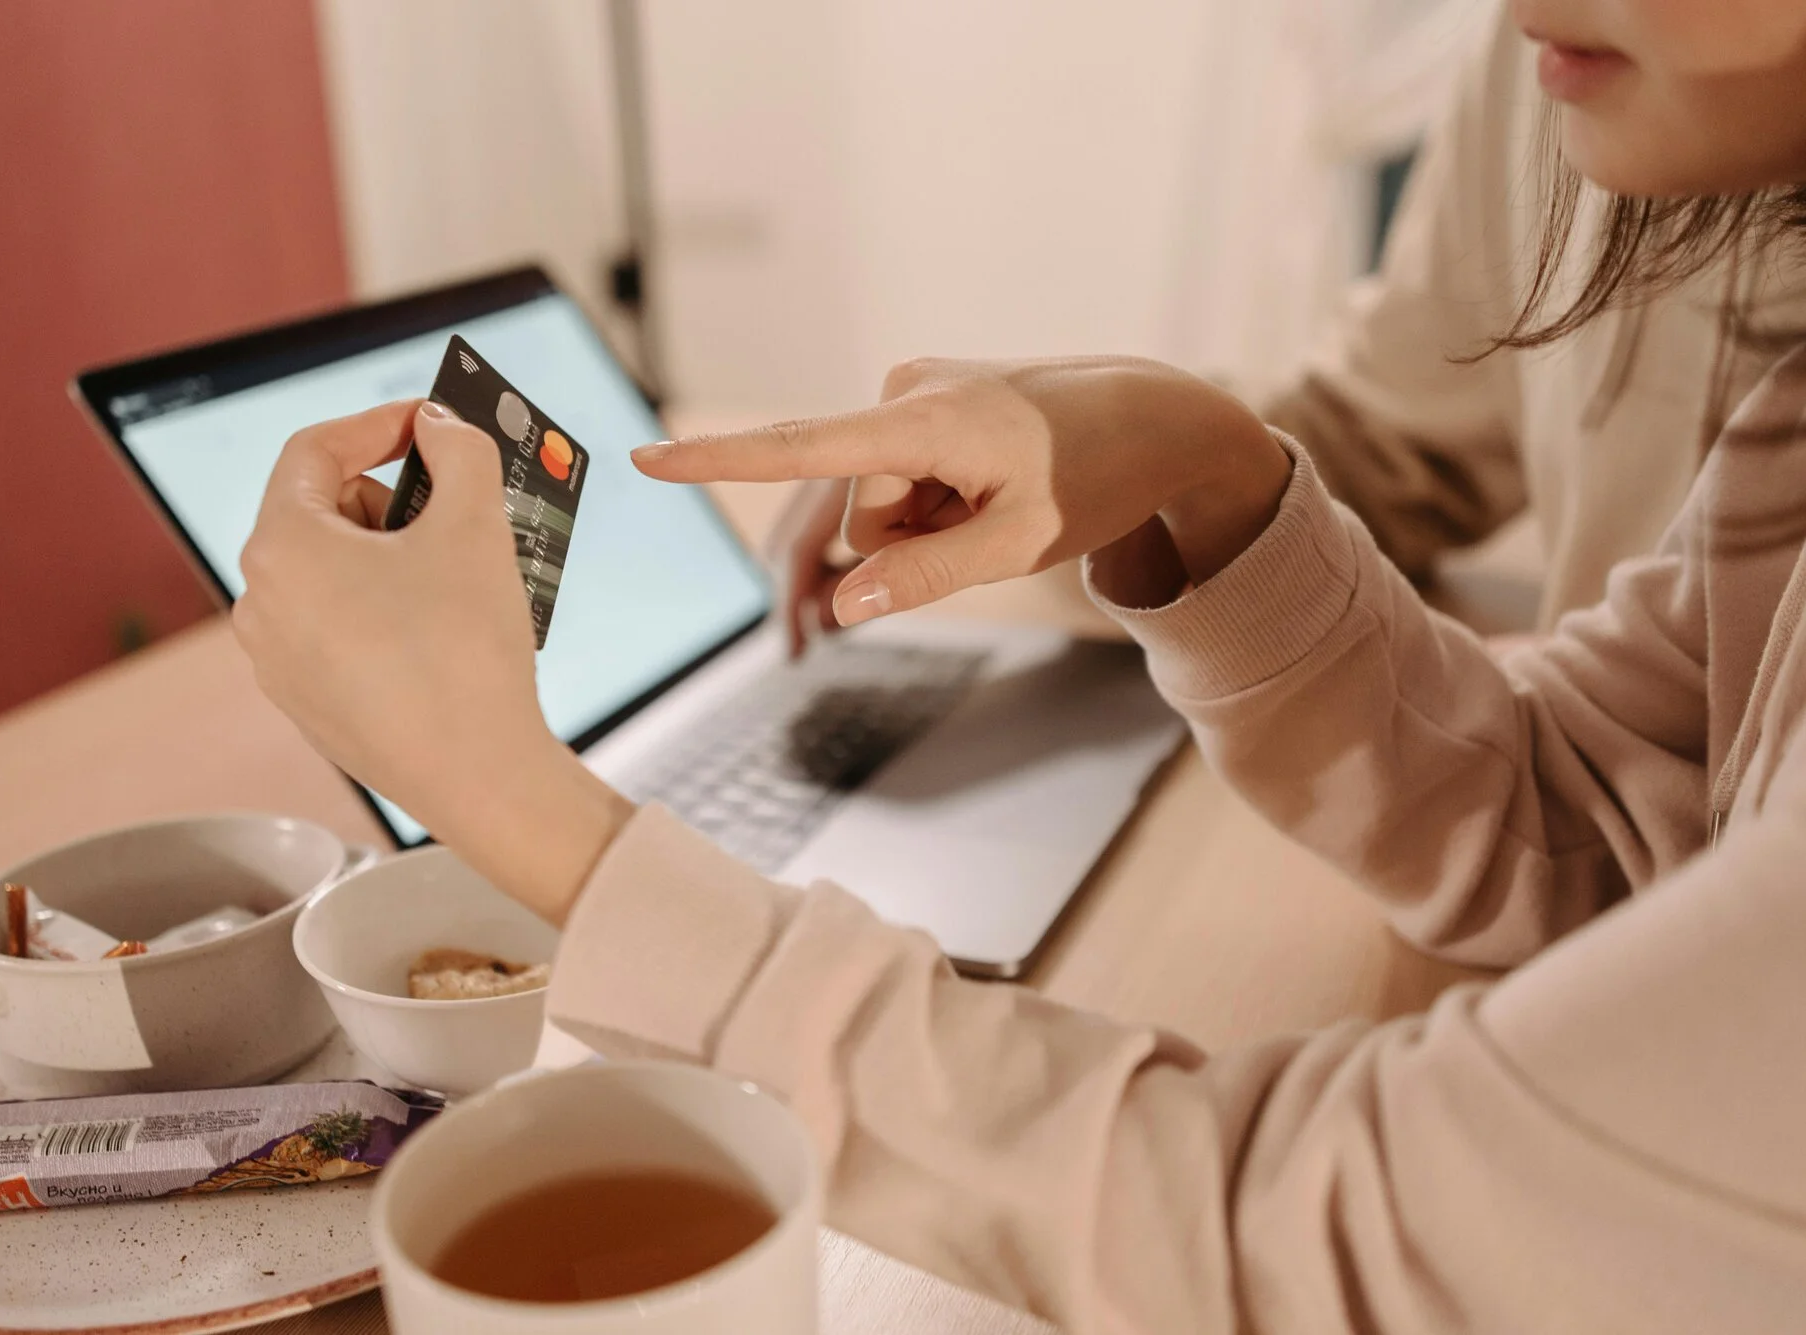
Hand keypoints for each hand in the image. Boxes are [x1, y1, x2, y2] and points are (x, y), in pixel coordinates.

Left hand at [233, 399, 631, 922]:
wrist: (477, 776)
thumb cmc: (465, 651)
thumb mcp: (475, 526)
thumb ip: (458, 452)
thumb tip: (439, 427)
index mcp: (282, 547)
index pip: (315, 450)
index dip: (378, 423)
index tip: (429, 422)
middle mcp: (260, 602)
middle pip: (325, 512)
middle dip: (394, 500)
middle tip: (457, 510)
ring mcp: (277, 659)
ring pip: (334, 573)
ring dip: (395, 557)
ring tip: (459, 575)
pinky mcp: (307, 702)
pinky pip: (341, 628)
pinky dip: (388, 610)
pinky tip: (442, 630)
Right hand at [633, 357, 1290, 623]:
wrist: (1158, 416)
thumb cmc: (1099, 477)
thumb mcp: (1021, 545)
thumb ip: (928, 576)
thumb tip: (846, 606)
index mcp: (924, 422)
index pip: (802, 451)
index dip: (720, 464)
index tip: (647, 459)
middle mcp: (904, 393)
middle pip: (861, 513)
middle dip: (912, 542)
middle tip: (995, 530)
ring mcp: (914, 393)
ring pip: (881, 502)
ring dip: (931, 524)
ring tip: (1003, 501)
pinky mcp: (925, 400)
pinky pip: (903, 477)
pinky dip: (939, 501)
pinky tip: (994, 487)